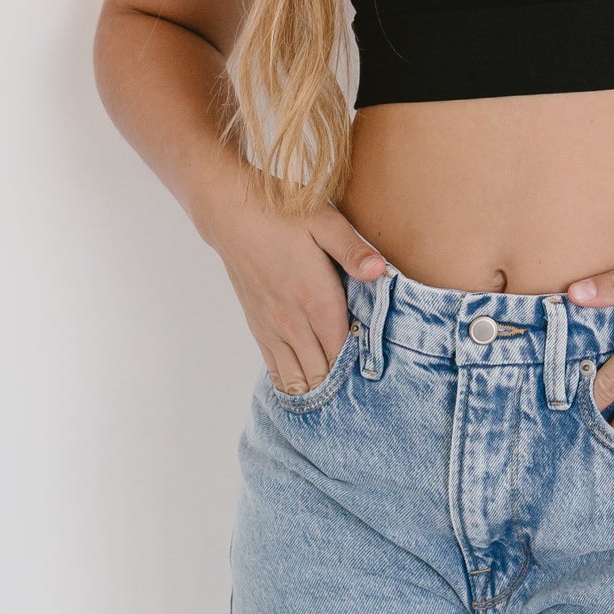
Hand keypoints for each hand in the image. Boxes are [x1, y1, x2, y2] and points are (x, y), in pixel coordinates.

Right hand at [202, 173, 388, 396]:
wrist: (233, 215)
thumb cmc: (283, 215)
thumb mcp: (325, 223)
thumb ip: (353, 251)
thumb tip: (380, 271)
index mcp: (316, 300)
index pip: (344, 352)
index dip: (360, 368)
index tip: (377, 374)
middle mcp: (294, 322)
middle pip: (322, 374)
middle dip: (341, 386)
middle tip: (363, 393)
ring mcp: (273, 329)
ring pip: (297, 379)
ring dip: (317, 389)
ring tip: (337, 397)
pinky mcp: (257, 328)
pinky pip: (276, 370)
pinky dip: (292, 383)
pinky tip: (306, 388)